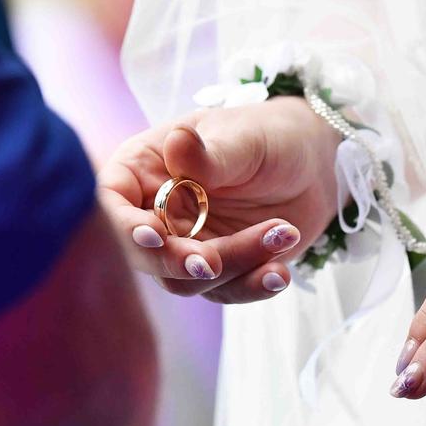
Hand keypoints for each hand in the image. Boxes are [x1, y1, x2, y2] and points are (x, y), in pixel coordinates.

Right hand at [98, 97, 340, 303]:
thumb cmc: (269, 136)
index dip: (123, 226)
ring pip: (188, 279)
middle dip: (178, 263)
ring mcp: (188, 244)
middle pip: (145, 254)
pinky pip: (227, 290)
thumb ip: (208, 154)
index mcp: (144, 170)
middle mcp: (157, 212)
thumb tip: (178, 144)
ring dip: (233, 268)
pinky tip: (279, 273)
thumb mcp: (242, 137)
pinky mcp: (221, 268)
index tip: (154, 235)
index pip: (111, 203)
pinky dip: (253, 286)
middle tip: (212, 262)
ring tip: (282, 233)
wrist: (314, 164)